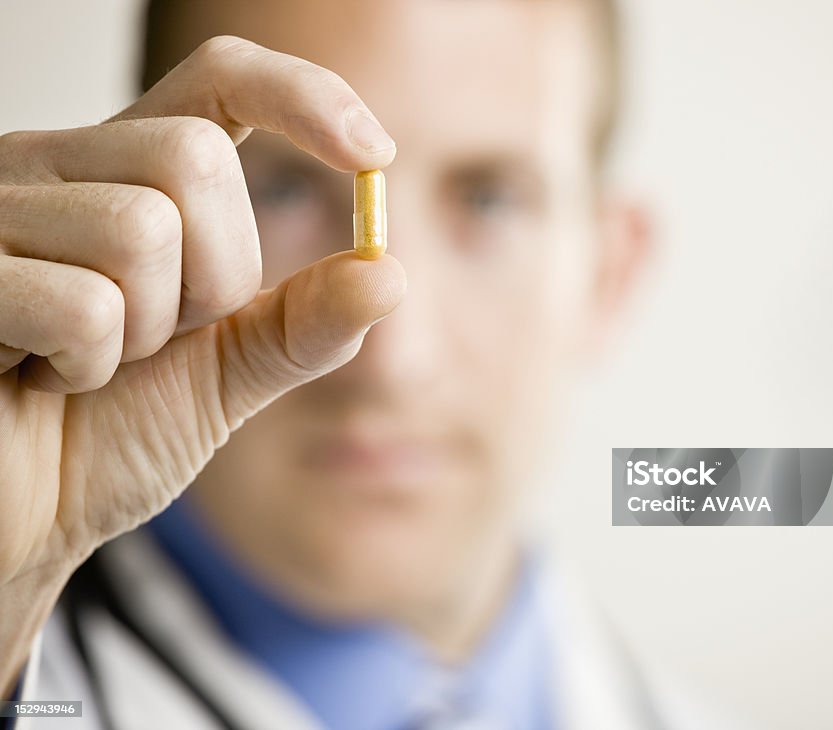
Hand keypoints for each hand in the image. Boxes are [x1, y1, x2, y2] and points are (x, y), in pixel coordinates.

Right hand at [0, 36, 403, 588]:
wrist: (23, 515)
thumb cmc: (106, 436)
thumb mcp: (228, 375)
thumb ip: (302, 326)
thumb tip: (390, 275)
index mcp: (128, 177)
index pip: (221, 81)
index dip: (303, 97)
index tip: (375, 155)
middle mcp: (58, 169)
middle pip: (194, 160)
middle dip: (211, 278)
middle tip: (155, 338)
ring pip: (140, 228)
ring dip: (142, 331)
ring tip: (89, 363)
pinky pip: (82, 302)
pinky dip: (86, 365)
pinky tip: (41, 377)